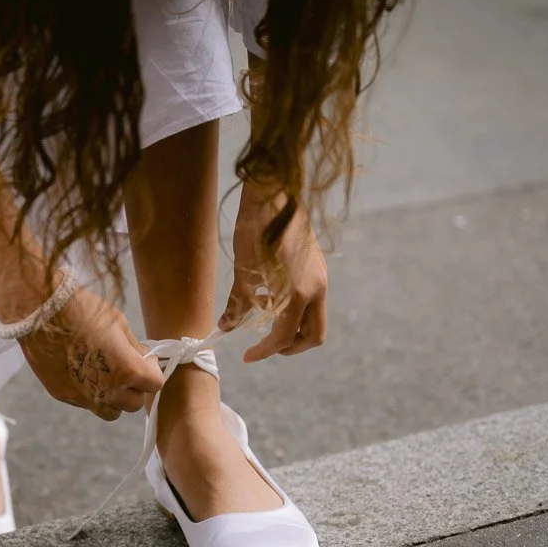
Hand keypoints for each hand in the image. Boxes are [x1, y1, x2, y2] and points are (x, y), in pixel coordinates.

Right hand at [19, 286, 163, 420]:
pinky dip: (90, 394)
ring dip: (114, 399)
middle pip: (134, 403)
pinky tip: (81, 371)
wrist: (40, 311)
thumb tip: (145, 358)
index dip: (151, 371)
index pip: (155, 385)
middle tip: (125, 367)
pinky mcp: (63, 396)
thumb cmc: (82, 309)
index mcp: (127, 370)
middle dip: (134, 387)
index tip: (144, 360)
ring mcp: (83, 397)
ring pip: (111, 412)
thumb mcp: (119, 322)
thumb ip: (135, 348)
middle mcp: (107, 390)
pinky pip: (86, 404)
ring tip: (105, 375)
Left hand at [218, 180, 327, 361]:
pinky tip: (269, 295)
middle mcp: (317, 288)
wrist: (275, 191)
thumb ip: (239, 302)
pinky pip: (311, 300)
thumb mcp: (243, 269)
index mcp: (299, 293)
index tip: (248, 355)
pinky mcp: (317, 268)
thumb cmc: (256, 227)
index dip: (264, 351)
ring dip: (291, 327)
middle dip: (289, 347)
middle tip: (264, 345)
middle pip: (313, 335)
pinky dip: (293, 309)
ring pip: (314, 319)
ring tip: (261, 314)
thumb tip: (226, 326)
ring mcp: (321, 277)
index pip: (283, 337)